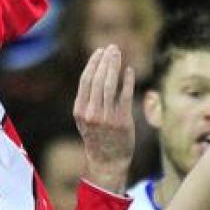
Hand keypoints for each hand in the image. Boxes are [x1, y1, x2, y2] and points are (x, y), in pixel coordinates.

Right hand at [74, 45, 134, 193]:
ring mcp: (107, 117)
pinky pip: (125, 95)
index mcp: (80, 110)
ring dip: (115, 66)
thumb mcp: (85, 119)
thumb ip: (88, 99)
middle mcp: (92, 113)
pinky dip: (127, 81)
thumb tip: (96, 73)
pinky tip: (129, 71)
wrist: (108, 161)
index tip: (100, 52)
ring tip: (118, 54)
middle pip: (98, 79)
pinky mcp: (122, 121)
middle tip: (112, 48)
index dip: (93, 63)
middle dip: (105, 60)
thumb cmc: (98, 138)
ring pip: (110, 85)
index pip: (86, 80)